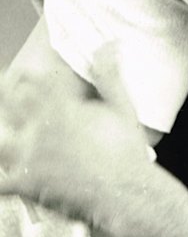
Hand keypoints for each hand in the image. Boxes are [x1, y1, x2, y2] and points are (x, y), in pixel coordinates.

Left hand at [0, 47, 149, 234]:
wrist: (124, 192)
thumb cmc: (125, 151)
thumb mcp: (122, 107)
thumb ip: (109, 75)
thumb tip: (109, 44)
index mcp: (61, 107)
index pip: (36, 82)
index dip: (25, 76)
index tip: (20, 72)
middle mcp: (40, 127)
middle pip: (10, 104)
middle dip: (4, 94)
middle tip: (2, 88)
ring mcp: (30, 156)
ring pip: (0, 143)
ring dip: (1, 141)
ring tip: (3, 139)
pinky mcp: (27, 183)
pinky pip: (0, 183)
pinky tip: (0, 181)